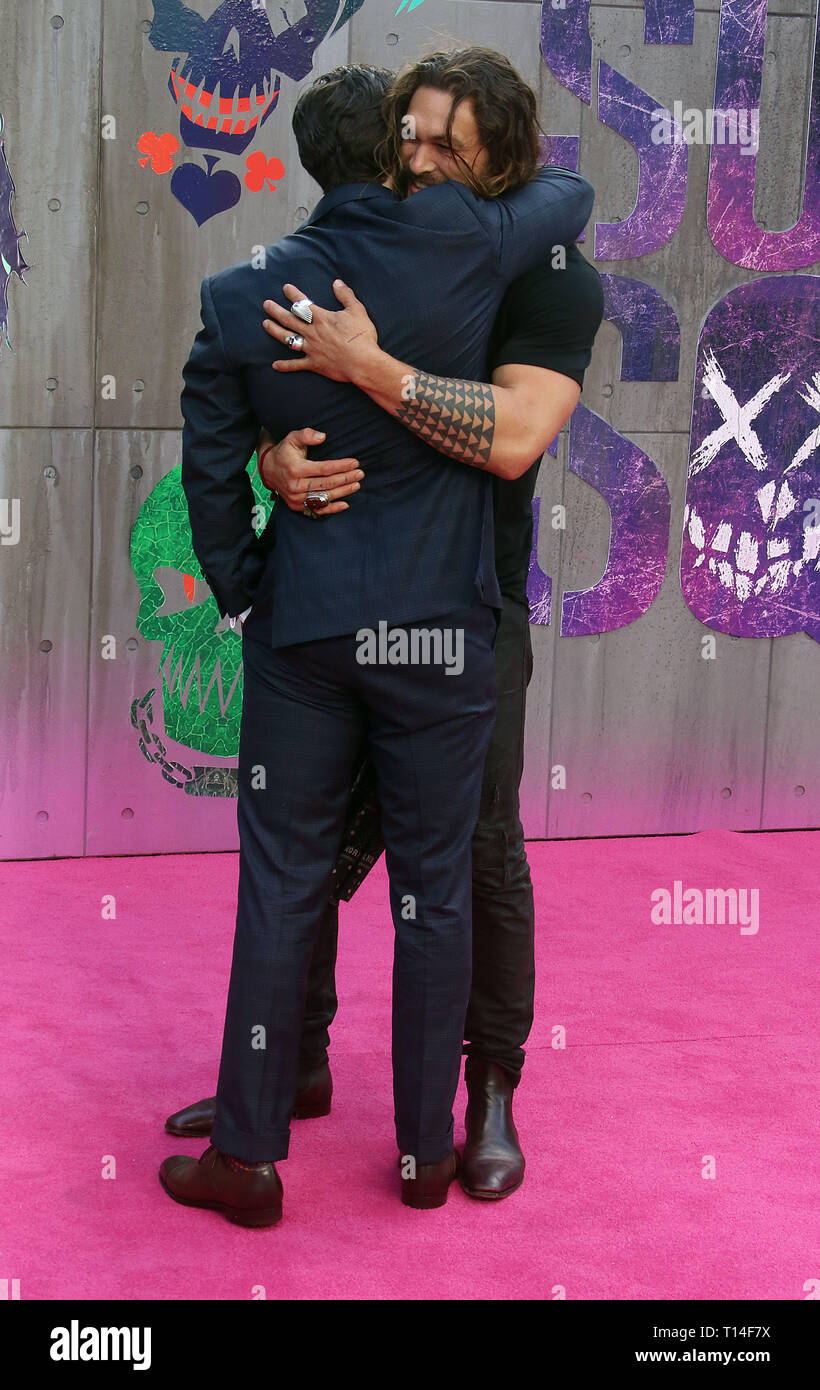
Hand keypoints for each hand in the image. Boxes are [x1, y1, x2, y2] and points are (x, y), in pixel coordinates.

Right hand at [257, 426, 362, 513]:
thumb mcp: (292, 438)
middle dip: (345, 479)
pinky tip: (345, 504)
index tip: (355, 462)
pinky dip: (332, 509)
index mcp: (295, 469)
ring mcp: (296, 498)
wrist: (268, 470)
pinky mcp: (297, 506)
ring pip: (324, 497)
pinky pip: (317, 510)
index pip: (324, 469)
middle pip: (326, 484)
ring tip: (356, 485)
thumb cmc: (284, 452)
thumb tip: (323, 437)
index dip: (341, 466)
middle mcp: (295, 486)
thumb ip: (307, 435)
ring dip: (343, 492)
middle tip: (360, 474)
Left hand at [262, 280, 378, 382]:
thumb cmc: (362, 336)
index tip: (285, 288)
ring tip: (265, 324)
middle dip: (276, 310)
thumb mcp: (357, 310)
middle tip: (266, 304)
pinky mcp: (314, 364)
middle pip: (289, 319)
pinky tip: (275, 365)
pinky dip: (285, 365)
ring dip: (275, 331)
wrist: (363, 362)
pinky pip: (296, 365)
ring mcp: (311, 348)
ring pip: (288, 338)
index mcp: (321, 318)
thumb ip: (345, 295)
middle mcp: (312, 332)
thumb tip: (337, 282)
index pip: (303, 303)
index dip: (293, 294)